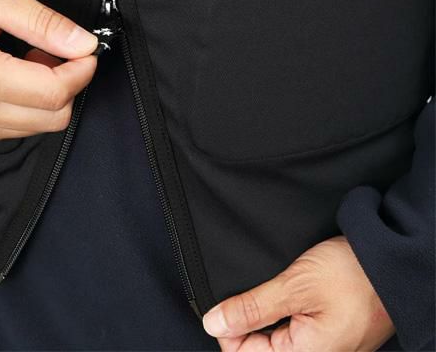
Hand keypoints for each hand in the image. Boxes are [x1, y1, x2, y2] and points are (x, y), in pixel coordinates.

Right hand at [0, 0, 98, 152]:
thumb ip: (42, 22)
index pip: (53, 93)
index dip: (80, 71)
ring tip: (23, 63)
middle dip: (66, 84)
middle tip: (50, 53)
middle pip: (53, 117)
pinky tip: (8, 81)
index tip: (84, 51)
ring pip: (39, 126)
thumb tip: (83, 44)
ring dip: (44, 96)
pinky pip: (17, 131)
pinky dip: (25, 107)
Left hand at [202, 235, 394, 351]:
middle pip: (259, 347)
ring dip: (265, 312)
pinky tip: (285, 291)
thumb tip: (213, 323)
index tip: (225, 302)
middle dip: (248, 318)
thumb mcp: (294, 286)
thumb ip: (252, 308)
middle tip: (255, 289)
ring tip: (274, 287)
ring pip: (275, 336)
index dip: (228, 327)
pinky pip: (293, 328)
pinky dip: (282, 310)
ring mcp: (323, 346)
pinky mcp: (328, 332)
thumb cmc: (351, 274)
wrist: (389, 260)